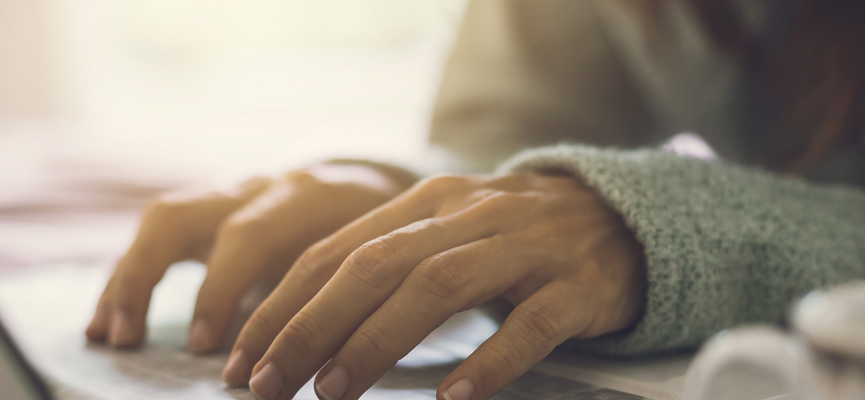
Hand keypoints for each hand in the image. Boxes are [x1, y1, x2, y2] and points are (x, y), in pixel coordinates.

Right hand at [85, 162, 415, 351]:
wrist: (386, 186)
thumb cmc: (385, 238)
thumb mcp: (382, 261)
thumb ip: (352, 298)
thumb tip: (321, 365)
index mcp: (309, 196)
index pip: (251, 233)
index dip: (221, 289)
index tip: (207, 350)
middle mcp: (260, 187)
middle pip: (185, 214)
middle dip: (147, 276)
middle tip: (129, 340)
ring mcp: (232, 192)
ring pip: (165, 218)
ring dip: (128, 278)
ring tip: (108, 335)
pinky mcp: (216, 208)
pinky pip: (160, 235)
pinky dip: (132, 276)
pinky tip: (110, 321)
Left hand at [225, 173, 645, 399]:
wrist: (622, 216)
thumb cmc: (514, 238)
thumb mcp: (445, 233)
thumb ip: (385, 263)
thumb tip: (301, 325)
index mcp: (425, 202)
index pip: (337, 250)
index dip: (283, 305)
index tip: (242, 360)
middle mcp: (468, 214)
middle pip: (374, 265)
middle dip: (310, 326)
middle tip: (268, 384)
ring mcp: (526, 247)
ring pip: (439, 286)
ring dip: (378, 340)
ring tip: (335, 393)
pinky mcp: (577, 286)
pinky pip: (532, 325)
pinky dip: (490, 361)